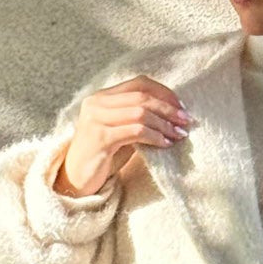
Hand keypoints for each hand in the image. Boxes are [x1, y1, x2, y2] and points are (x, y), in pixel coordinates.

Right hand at [55, 76, 193, 194]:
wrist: (76, 180)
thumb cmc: (103, 156)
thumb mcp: (121, 131)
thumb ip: (138, 117)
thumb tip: (173, 113)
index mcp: (102, 97)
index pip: (138, 83)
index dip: (163, 93)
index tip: (181, 107)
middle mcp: (96, 103)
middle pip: (141, 96)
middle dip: (168, 108)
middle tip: (186, 121)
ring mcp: (96, 119)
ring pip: (140, 112)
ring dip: (164, 124)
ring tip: (178, 134)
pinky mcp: (100, 138)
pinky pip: (136, 131)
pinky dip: (155, 136)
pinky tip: (165, 144)